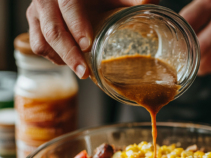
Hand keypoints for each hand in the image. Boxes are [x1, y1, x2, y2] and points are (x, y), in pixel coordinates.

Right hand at [27, 0, 158, 78]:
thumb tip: (150, 2)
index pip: (68, 5)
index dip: (76, 25)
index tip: (87, 45)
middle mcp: (48, 0)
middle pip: (53, 30)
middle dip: (69, 55)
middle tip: (85, 73)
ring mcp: (38, 13)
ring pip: (42, 41)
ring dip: (62, 59)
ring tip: (81, 70)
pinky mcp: (36, 25)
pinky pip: (38, 46)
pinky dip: (54, 57)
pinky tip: (69, 60)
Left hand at [180, 0, 210, 76]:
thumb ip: (198, 15)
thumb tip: (178, 39)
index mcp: (210, 0)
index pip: (188, 21)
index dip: (179, 40)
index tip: (175, 53)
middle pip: (203, 43)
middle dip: (194, 59)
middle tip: (190, 65)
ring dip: (206, 66)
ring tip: (202, 69)